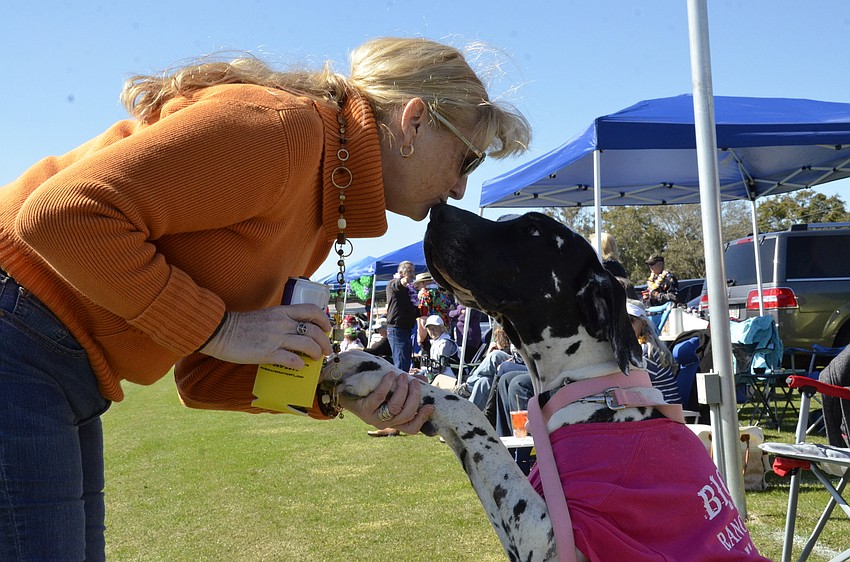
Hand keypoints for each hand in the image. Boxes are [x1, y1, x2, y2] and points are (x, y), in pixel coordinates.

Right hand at [199, 304, 331, 365]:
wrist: (221, 331)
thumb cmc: (242, 326)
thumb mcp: (266, 316)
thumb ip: (281, 321)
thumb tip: (296, 332)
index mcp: (282, 312)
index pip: (311, 310)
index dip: (324, 320)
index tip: (327, 329)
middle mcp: (281, 323)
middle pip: (313, 331)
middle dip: (324, 342)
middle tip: (326, 351)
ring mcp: (275, 338)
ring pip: (307, 345)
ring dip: (315, 353)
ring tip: (315, 358)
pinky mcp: (267, 353)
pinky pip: (291, 359)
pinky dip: (299, 364)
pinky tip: (299, 366)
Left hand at [340, 371, 434, 433]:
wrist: (345, 391)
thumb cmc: (371, 390)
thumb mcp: (390, 390)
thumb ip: (406, 387)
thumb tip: (423, 380)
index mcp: (393, 421)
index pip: (412, 428)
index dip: (423, 418)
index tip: (430, 405)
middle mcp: (385, 423)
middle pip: (406, 415)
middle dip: (414, 397)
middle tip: (415, 382)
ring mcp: (374, 418)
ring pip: (395, 407)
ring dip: (402, 389)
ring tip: (402, 376)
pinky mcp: (364, 409)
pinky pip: (380, 398)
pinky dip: (387, 385)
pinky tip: (390, 375)